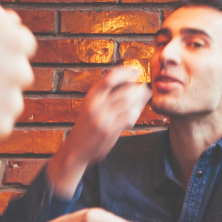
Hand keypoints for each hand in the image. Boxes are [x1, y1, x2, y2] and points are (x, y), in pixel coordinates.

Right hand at [46, 67, 151, 197]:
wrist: (75, 150)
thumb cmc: (86, 127)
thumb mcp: (91, 106)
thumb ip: (106, 95)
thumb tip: (130, 83)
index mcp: (91, 96)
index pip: (110, 77)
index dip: (126, 72)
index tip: (137, 71)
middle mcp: (96, 105)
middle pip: (125, 90)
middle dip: (139, 88)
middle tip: (145, 89)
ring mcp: (103, 118)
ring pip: (130, 103)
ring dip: (140, 102)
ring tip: (141, 103)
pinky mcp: (109, 131)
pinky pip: (129, 117)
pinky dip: (135, 115)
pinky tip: (133, 117)